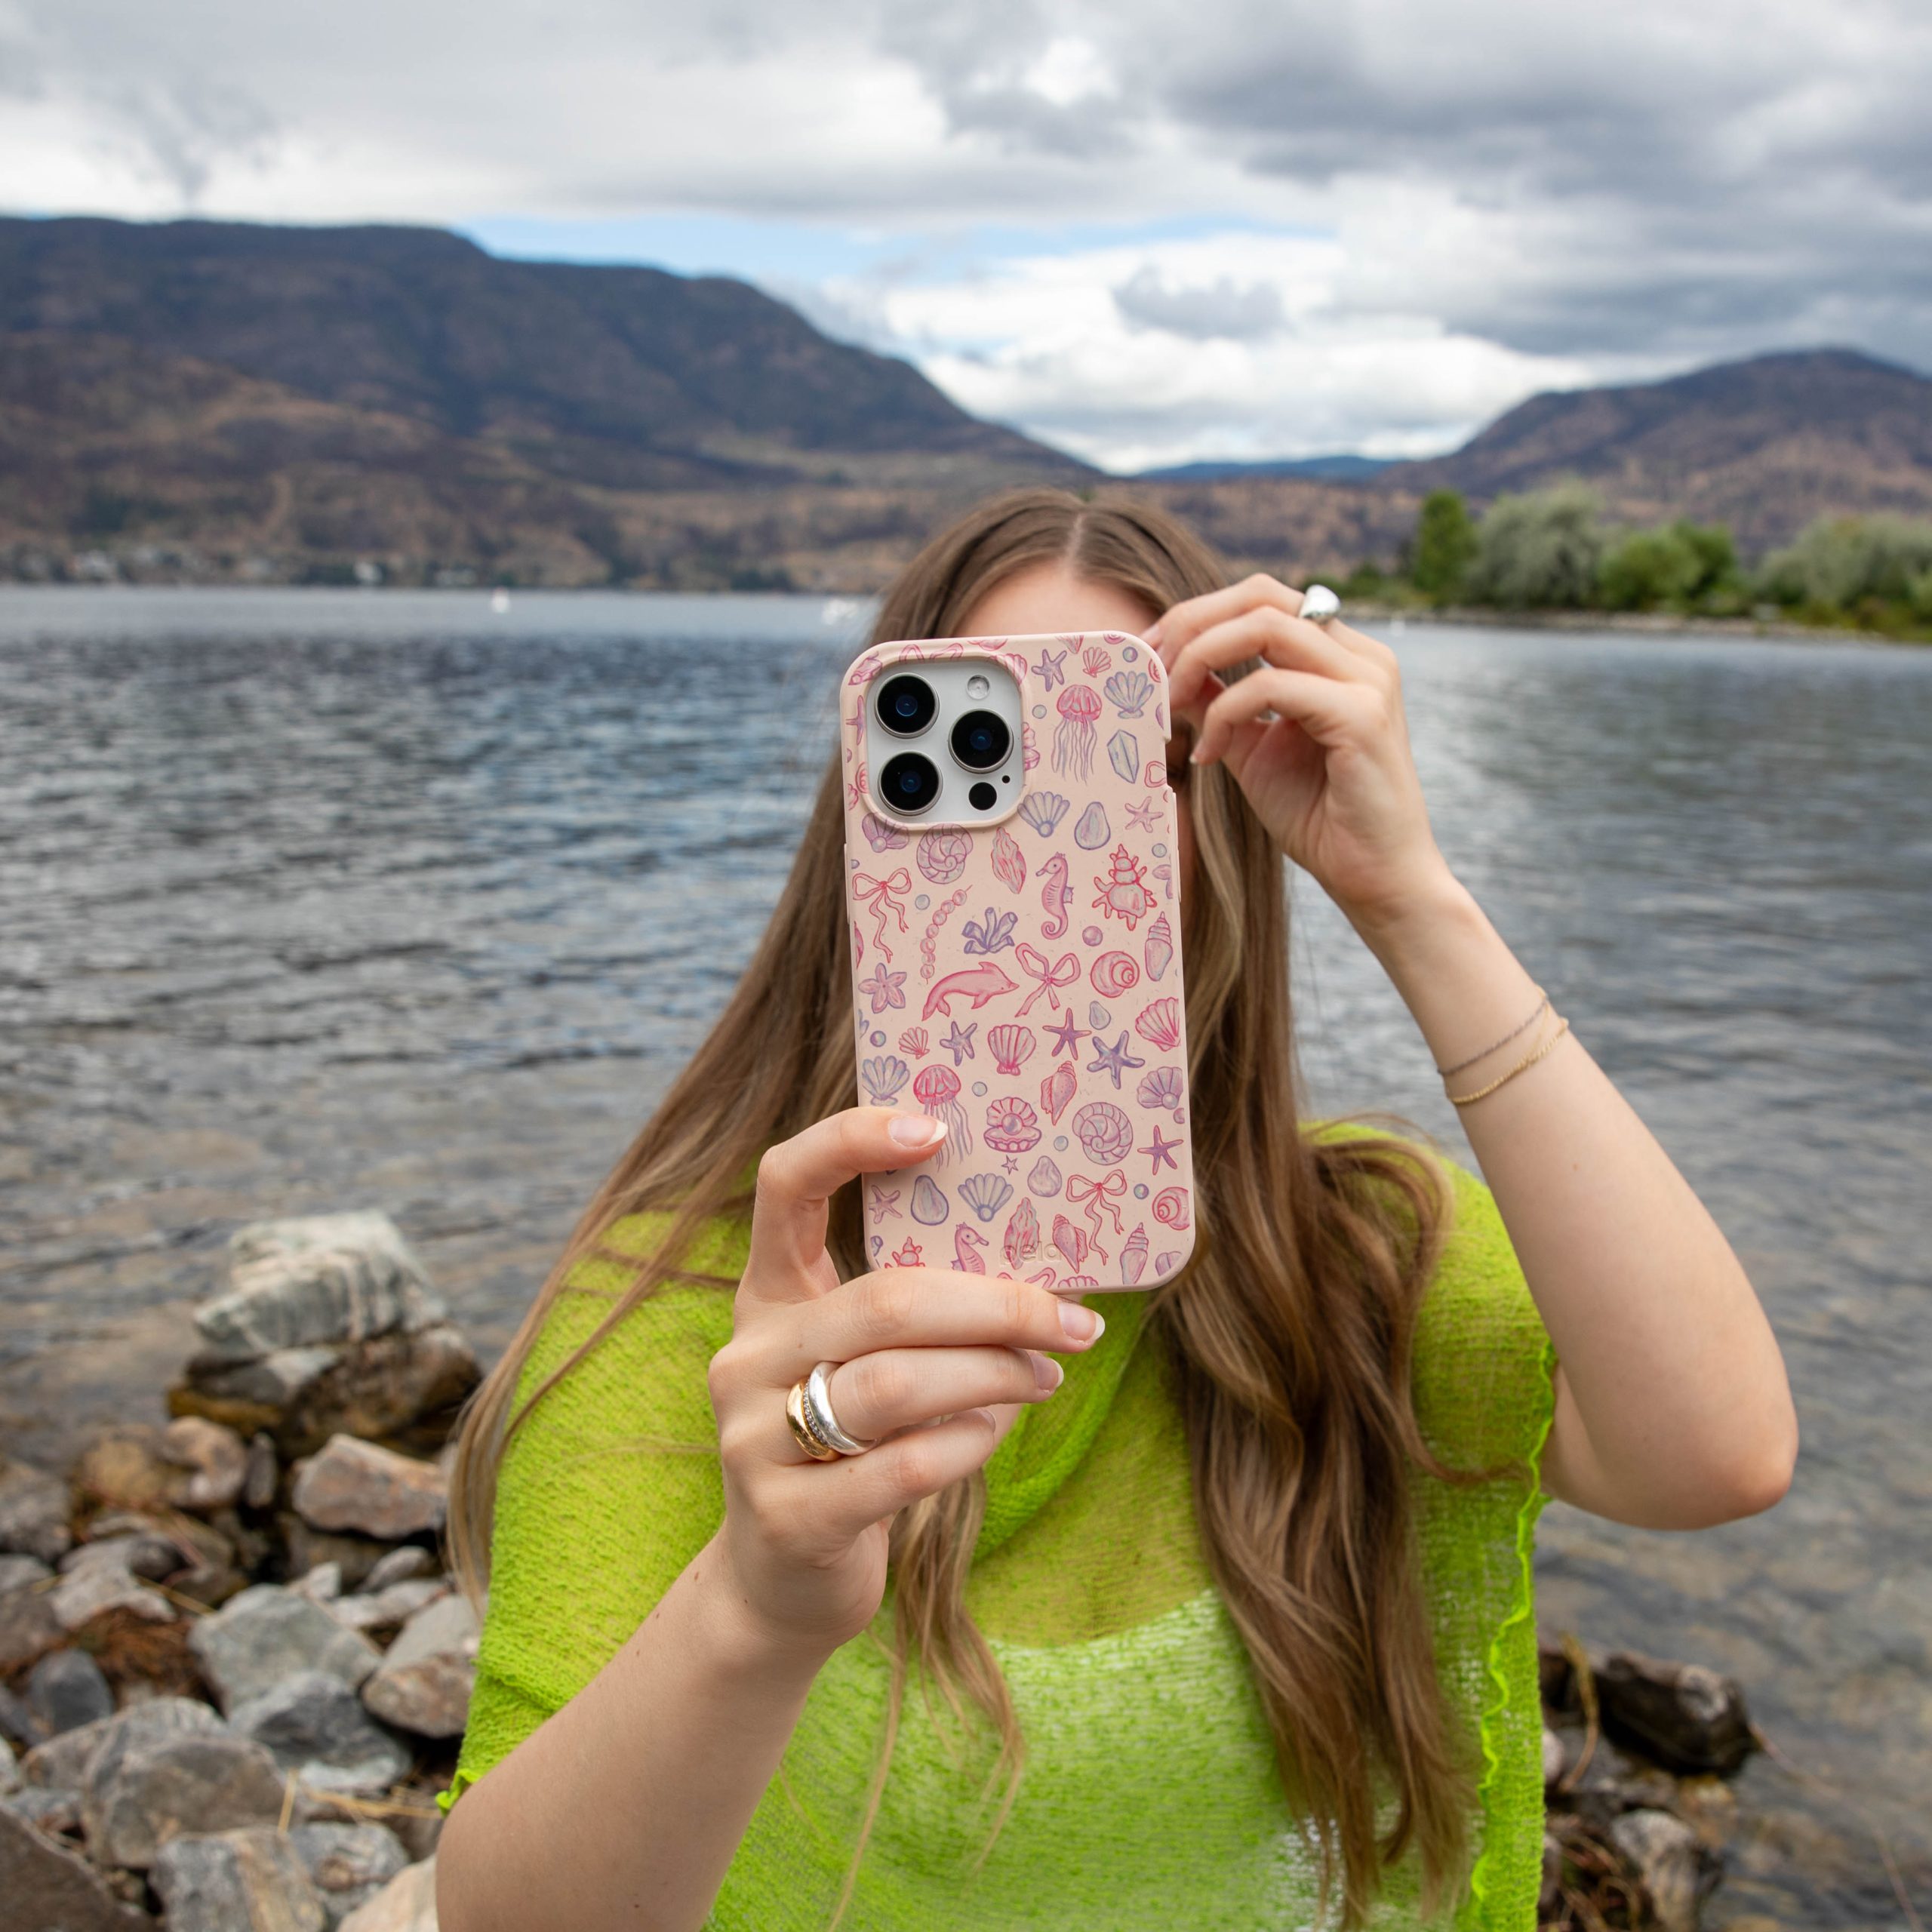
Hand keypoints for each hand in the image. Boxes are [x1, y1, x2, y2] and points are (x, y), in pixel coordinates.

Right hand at [705, 1106, 1103, 1660]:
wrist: (780, 1585)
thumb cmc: (850, 1451)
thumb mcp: (863, 1366)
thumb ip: (917, 1318)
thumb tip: (1043, 1276)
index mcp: (768, 1296)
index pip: (784, 1185)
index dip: (851, 1141)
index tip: (936, 1127)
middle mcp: (747, 1355)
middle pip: (886, 1300)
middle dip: (996, 1306)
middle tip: (1072, 1319)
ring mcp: (754, 1438)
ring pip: (896, 1383)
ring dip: (994, 1375)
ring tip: (1047, 1374)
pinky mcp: (786, 1518)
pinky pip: (901, 1466)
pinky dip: (968, 1443)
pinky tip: (995, 1432)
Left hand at [1149, 574, 1454, 932]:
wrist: (1375, 878)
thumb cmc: (1320, 818)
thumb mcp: (1252, 749)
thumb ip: (1218, 705)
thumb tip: (1169, 672)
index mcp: (1340, 656)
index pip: (1261, 599)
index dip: (1196, 616)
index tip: (1148, 655)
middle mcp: (1360, 655)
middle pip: (1261, 596)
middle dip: (1190, 624)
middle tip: (1148, 670)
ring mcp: (1367, 680)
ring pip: (1264, 626)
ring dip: (1198, 659)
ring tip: (1167, 705)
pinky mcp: (1362, 715)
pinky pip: (1270, 686)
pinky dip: (1224, 713)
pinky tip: (1208, 754)